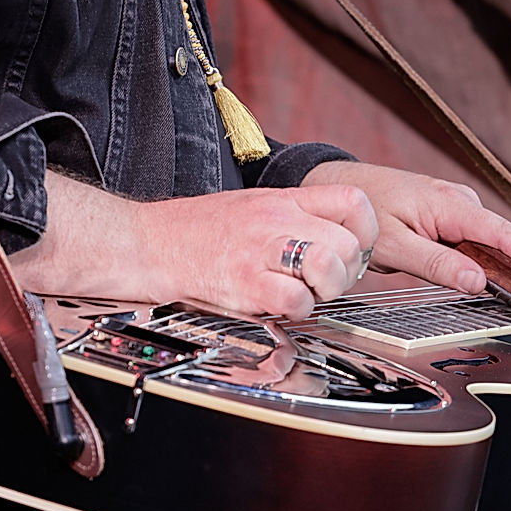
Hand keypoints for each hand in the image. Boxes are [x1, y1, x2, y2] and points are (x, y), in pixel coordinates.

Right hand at [10, 171, 378, 319]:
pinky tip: (278, 307)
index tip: (354, 251)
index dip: (366, 233)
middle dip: (347, 272)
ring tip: (304, 294)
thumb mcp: (254, 208)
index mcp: (283, 198)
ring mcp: (260, 250)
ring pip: (329, 267)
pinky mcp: (243, 283)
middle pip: (349, 243)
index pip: (355, 203)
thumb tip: (339, 240)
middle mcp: (276, 219)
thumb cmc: (197, 231)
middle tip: (324, 283)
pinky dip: (295, 311)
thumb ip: (297, 219)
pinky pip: (294, 300)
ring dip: (325, 291)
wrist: (144, 242)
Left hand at [300, 161, 510, 321]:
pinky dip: (499, 265)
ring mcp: (457, 211)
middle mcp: (461, 203)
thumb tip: (478, 282)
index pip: (503, 235)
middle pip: (508, 243)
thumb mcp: (394, 244)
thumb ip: (436, 264)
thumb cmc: (363, 211)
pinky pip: (480, 244)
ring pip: (496, 246)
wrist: (339, 187)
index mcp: (450, 205)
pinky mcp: (449, 219)